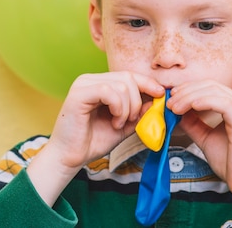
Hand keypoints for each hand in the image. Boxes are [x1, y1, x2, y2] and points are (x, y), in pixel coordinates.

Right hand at [28, 71, 163, 205]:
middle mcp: (91, 79)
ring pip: (122, 85)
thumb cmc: (93, 141)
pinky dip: (118, 108)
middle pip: (128, 77)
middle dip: (138, 101)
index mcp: (100, 84)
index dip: (147, 83)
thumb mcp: (123, 126)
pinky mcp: (79, 93)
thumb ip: (139, 113)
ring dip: (128, 108)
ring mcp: (84, 84)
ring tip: (119, 124)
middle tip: (132, 120)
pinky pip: (109, 91)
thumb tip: (156, 101)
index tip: (160, 95)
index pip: (129, 75)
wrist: (71, 157)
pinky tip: (113, 121)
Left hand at [167, 80, 231, 225]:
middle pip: (210, 85)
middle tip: (169, 102)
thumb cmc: (230, 163)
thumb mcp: (205, 137)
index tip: (171, 98)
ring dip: (189, 97)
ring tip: (174, 107)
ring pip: (213, 91)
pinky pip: (222, 102)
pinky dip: (203, 101)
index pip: (210, 87)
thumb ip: (193, 122)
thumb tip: (176, 110)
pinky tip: (189, 107)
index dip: (188, 89)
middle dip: (186, 91)